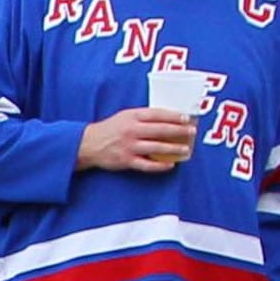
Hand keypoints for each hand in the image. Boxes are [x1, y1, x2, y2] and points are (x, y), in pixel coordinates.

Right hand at [77, 107, 195, 172]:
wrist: (88, 144)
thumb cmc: (109, 129)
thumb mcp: (124, 116)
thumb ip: (143, 117)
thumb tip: (167, 119)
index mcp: (132, 117)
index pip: (157, 114)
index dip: (173, 116)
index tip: (186, 118)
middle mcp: (131, 130)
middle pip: (160, 130)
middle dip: (179, 131)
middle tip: (191, 132)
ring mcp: (129, 146)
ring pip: (157, 147)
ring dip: (174, 148)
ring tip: (186, 150)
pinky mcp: (126, 160)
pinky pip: (147, 165)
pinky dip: (160, 166)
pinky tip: (170, 165)